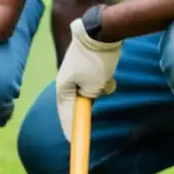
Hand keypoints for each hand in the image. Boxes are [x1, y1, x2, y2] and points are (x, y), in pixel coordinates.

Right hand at [56, 16, 121, 140]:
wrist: (101, 31)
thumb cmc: (94, 60)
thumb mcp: (92, 85)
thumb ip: (89, 98)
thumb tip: (90, 100)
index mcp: (64, 85)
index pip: (65, 113)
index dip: (70, 129)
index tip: (73, 142)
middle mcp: (68, 80)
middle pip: (77, 103)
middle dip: (88, 108)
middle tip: (91, 123)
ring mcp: (78, 72)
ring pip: (90, 92)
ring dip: (100, 92)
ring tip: (107, 84)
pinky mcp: (89, 67)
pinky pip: (96, 82)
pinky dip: (104, 83)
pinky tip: (110, 77)